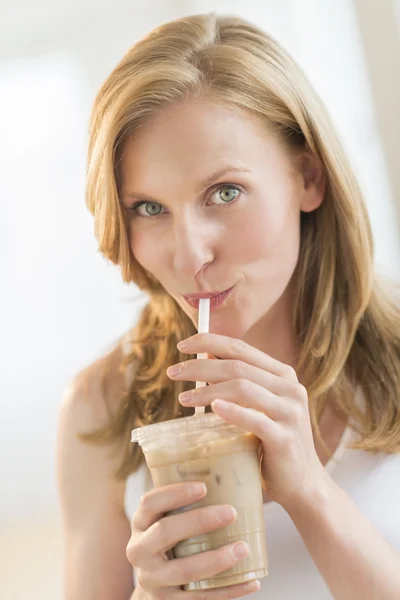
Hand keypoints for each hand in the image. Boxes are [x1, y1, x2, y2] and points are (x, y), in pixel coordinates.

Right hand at [127, 481, 260, 598]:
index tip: (204, 487)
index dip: (175, 493)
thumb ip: (182, 503)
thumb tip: (227, 470)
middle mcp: (140, 551)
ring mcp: (153, 581)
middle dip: (199, 521)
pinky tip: (252, 581)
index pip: (149, 503)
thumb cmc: (169, 542)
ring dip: (216, 559)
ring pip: (184, 570)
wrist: (155, 589)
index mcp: (140, 524)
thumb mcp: (165, 521)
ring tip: (243, 548)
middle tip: (231, 512)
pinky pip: (201, 599)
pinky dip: (229, 591)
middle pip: (165, 532)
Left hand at [168, 333, 328, 510]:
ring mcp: (290, 412)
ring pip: (243, 388)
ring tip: (184, 398)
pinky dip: (232, 411)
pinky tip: (212, 408)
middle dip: (200, 366)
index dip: (209, 341)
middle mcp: (290, 388)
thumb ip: (240, 382)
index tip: (182, 345)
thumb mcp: (258, 406)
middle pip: (237, 365)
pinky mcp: (285, 438)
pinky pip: (255, 420)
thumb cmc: (271, 443)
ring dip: (208, 390)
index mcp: (282, 375)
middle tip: (173, 373)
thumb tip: (205, 356)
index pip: (241, 347)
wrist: (302, 485)